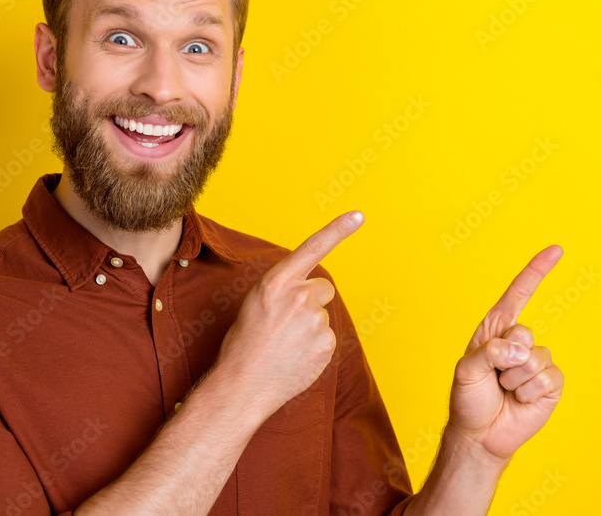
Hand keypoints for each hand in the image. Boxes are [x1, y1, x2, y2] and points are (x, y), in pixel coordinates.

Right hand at [214, 210, 364, 418]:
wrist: (242, 384)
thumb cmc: (244, 343)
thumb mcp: (257, 303)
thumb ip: (285, 289)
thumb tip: (311, 291)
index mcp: (277, 281)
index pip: (312, 248)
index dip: (338, 230)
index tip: (359, 215)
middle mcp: (300, 296)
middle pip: (323, 287)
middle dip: (311, 300)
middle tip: (287, 323)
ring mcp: (316, 320)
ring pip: (323, 315)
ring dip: (310, 327)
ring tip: (285, 344)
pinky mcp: (327, 343)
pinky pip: (327, 338)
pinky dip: (315, 347)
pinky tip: (295, 357)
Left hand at [447, 245, 564, 461]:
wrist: (481, 434)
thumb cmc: (469, 398)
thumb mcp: (466, 370)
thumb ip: (489, 353)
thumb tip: (521, 351)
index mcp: (496, 330)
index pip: (519, 294)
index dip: (537, 271)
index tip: (557, 250)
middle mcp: (519, 341)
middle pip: (524, 333)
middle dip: (505, 358)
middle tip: (493, 378)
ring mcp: (537, 361)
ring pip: (534, 360)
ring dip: (514, 381)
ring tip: (504, 391)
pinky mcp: (551, 384)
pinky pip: (546, 379)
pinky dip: (528, 393)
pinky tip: (519, 401)